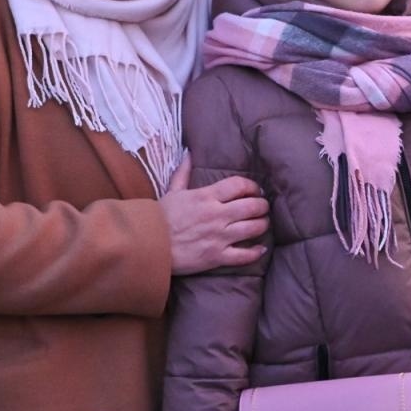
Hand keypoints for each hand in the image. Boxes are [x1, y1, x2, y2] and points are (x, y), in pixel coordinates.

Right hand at [161, 156, 269, 275]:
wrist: (147, 245)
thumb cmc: (159, 218)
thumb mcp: (172, 192)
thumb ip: (183, 173)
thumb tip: (188, 153)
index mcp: (206, 197)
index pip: (239, 185)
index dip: (252, 186)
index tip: (255, 190)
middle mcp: (216, 215)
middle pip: (252, 206)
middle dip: (262, 206)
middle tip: (263, 207)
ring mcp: (218, 237)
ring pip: (253, 228)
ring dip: (262, 225)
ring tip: (263, 224)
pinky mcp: (216, 257)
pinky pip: (244, 255)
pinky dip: (256, 252)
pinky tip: (260, 248)